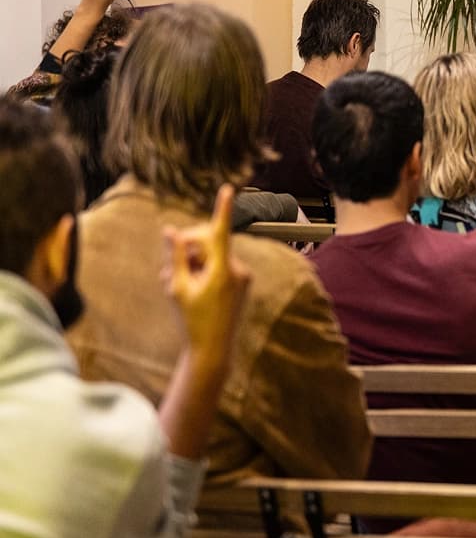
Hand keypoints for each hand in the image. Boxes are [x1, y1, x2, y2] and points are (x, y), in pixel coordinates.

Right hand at [161, 185, 249, 369]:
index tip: (229, 189)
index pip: (219, 233)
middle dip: (188, 249)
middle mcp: (238, 269)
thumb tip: (171, 231)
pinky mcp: (243, 280)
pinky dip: (204, 271)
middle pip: (208, 242)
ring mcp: (243, 275)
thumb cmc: (191, 319)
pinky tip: (195, 290)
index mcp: (222, 270)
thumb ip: (175, 257)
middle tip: (170, 272)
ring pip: (212, 255)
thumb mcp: (176, 288)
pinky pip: (220, 265)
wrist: (213, 348)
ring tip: (182, 288)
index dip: (222, 209)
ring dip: (193, 263)